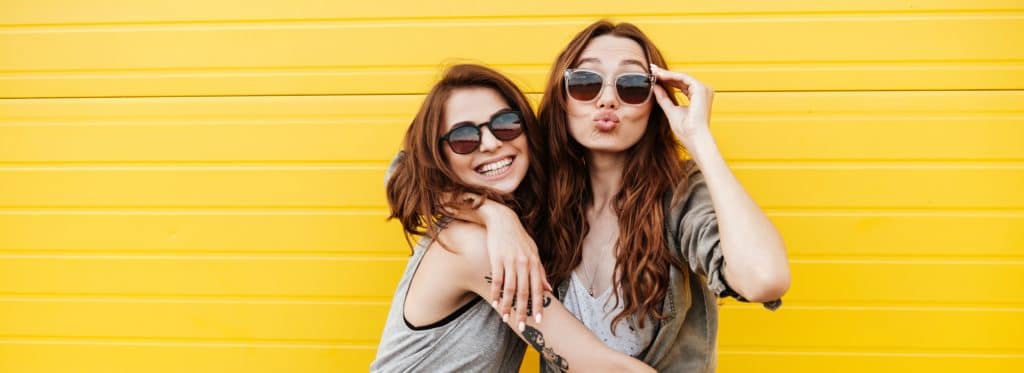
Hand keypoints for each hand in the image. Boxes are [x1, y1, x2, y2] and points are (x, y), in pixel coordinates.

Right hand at [477, 201, 552, 327]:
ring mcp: (510, 261)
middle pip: (524, 292)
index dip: (538, 305)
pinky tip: (495, 303)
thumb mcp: (534, 252)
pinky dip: (496, 293)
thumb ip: (541, 271)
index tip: (539, 319)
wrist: (503, 220)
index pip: (538, 288)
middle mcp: (524, 263)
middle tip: (522, 326)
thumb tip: (549, 289)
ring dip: (507, 305)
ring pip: (510, 288)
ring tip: (505, 318)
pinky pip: (497, 279)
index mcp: (534, 263)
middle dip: (523, 311)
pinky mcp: (497, 258)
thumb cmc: (519, 238)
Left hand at [650, 64, 713, 148]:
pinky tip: (660, 76)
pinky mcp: (701, 88)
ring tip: (653, 71)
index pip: (680, 84)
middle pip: (681, 79)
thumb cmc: (686, 130)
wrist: (694, 137)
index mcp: (697, 97)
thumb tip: (655, 87)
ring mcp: (703, 89)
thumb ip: (663, 98)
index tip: (654, 75)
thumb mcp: (671, 110)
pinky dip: (671, 76)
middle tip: (652, 69)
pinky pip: (683, 78)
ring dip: (666, 74)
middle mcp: (702, 92)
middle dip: (665, 74)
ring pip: (681, 76)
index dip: (667, 79)